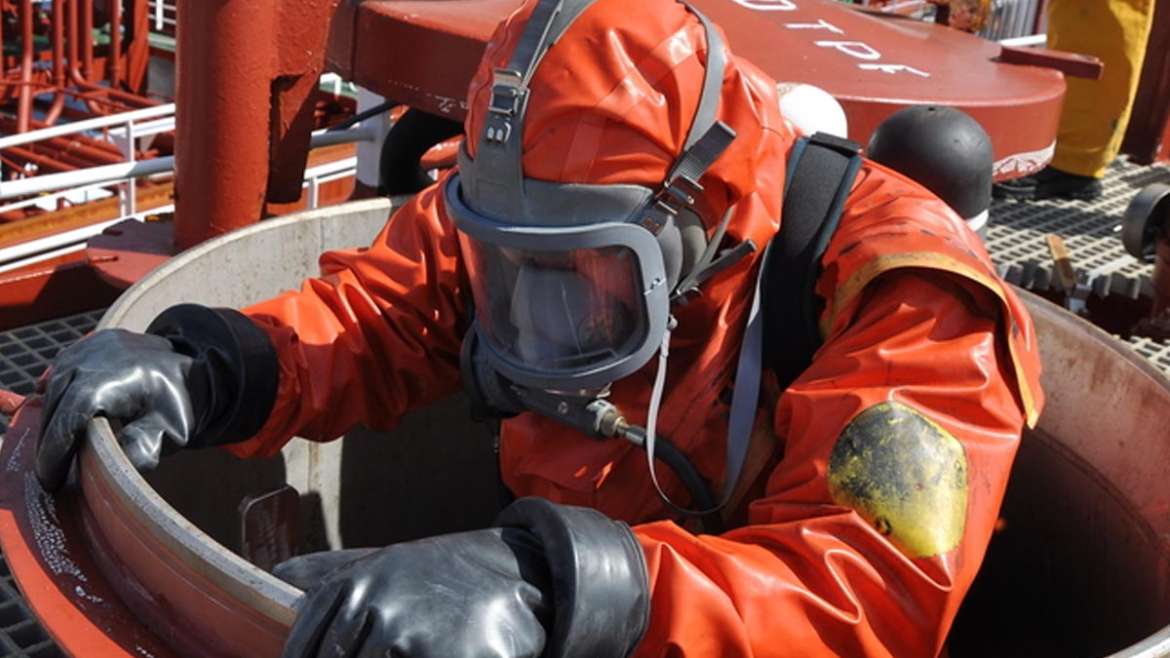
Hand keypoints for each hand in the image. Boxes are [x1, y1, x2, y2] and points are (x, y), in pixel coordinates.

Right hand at [35, 305, 278, 491]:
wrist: (195, 366)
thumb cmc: (181, 403)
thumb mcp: (169, 432)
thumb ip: (141, 449)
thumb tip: (109, 469)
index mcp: (110, 379)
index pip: (68, 418)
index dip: (54, 451)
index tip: (50, 480)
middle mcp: (92, 358)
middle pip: (55, 405)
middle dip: (48, 442)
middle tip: (49, 477)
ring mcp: (87, 347)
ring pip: (54, 388)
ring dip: (50, 421)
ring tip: (54, 454)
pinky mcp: (87, 344)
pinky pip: (60, 372)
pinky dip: (55, 398)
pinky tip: (55, 421)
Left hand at [282, 498, 649, 657]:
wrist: (519, 575)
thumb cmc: (443, 575)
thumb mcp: (386, 561)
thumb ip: (331, 572)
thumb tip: (279, 574)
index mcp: (354, 586)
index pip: (306, 650)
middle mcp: (375, 607)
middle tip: (398, 649)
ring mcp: (411, 636)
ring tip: (420, 648)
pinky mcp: (452, 657)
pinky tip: (441, 654)